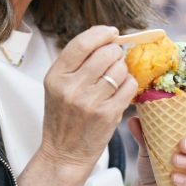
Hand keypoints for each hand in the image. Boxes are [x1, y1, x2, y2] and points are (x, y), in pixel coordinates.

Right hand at [38, 26, 137, 171]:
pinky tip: (120, 90)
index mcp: (56, 77)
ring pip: (120, 68)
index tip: (111, 32)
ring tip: (114, 79)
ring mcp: (90, 102)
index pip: (81, 44)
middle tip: (113, 59)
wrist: (64, 154)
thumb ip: (75, 62)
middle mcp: (71, 88)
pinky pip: (130, 86)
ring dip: (122, 69)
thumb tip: (104, 36)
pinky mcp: (108, 115)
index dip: (100, 33)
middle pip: (106, 53)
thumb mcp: (57, 87)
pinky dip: (129, 84)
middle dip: (115, 52)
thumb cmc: (63, 117)